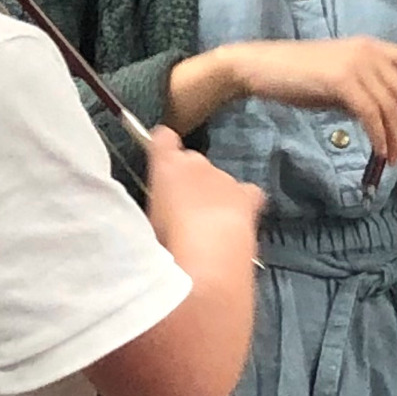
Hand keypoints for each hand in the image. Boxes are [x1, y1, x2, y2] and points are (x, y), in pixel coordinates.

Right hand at [146, 126, 264, 255]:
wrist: (207, 256)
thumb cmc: (168, 240)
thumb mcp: (149, 218)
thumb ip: (157, 202)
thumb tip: (163, 208)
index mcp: (167, 163)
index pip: (164, 138)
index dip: (163, 146)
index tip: (161, 156)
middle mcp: (197, 163)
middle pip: (193, 162)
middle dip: (190, 180)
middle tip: (183, 209)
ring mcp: (225, 177)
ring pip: (219, 180)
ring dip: (214, 195)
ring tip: (209, 226)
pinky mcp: (247, 196)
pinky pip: (247, 193)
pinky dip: (243, 202)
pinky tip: (236, 221)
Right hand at [229, 36, 396, 163]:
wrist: (261, 67)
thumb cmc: (295, 74)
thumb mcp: (338, 78)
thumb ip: (363, 90)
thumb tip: (382, 116)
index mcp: (370, 47)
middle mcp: (368, 52)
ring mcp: (356, 65)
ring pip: (391, 106)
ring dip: (394, 136)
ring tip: (389, 156)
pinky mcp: (342, 81)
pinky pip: (372, 114)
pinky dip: (378, 136)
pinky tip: (377, 150)